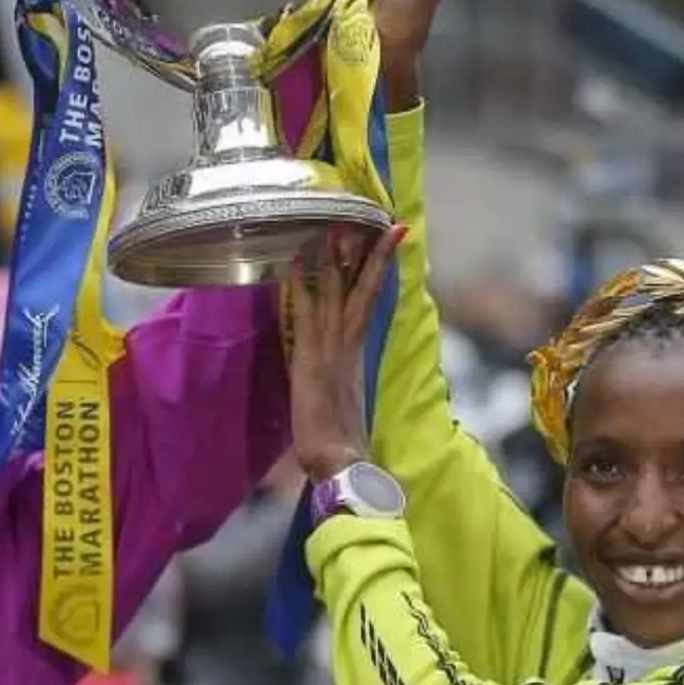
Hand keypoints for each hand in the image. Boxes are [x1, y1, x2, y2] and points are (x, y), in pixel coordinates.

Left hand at [286, 225, 407, 480]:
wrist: (340, 463)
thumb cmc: (339, 443)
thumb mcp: (343, 404)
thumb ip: (341, 386)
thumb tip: (340, 386)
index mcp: (356, 353)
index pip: (369, 301)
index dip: (378, 272)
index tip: (387, 243)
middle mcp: (348, 345)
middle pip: (364, 289)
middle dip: (371, 254)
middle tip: (377, 221)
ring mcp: (331, 347)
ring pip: (337, 292)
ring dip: (337, 258)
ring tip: (338, 226)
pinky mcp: (310, 356)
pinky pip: (305, 310)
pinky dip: (301, 283)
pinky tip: (296, 260)